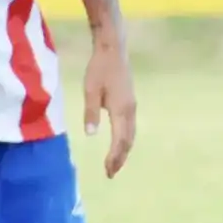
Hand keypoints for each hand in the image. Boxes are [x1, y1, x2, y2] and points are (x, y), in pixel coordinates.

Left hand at [83, 40, 135, 178]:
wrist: (113, 49)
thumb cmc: (99, 69)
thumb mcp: (90, 90)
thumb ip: (90, 112)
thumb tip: (91, 135)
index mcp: (120, 109)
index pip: (120, 140)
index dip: (114, 157)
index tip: (107, 171)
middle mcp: (130, 110)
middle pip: (129, 140)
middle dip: (120, 158)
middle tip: (110, 173)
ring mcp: (132, 105)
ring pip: (132, 133)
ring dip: (124, 150)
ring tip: (115, 163)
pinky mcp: (130, 101)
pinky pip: (131, 126)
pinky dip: (126, 139)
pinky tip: (119, 142)